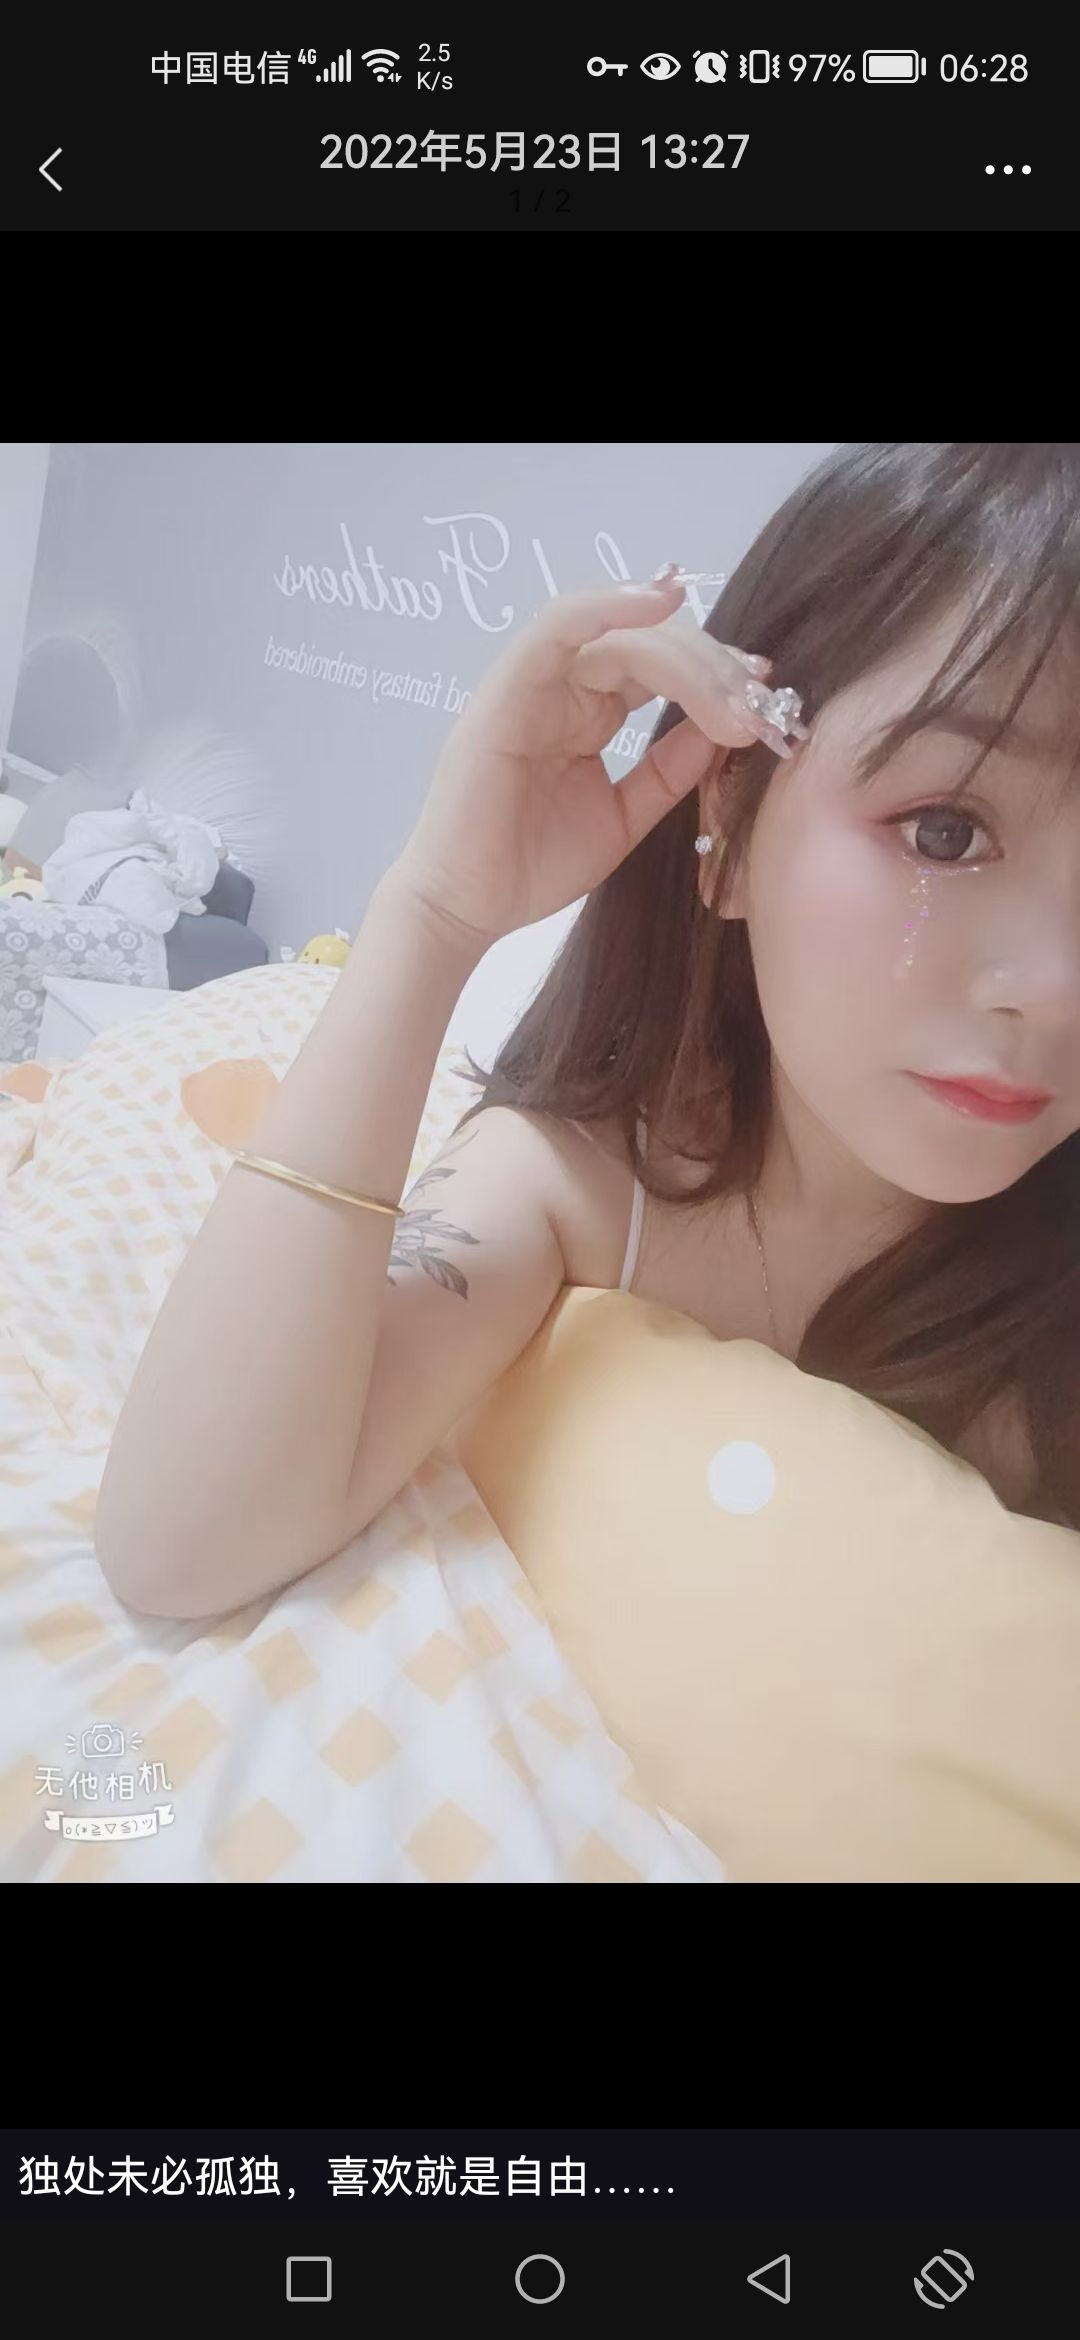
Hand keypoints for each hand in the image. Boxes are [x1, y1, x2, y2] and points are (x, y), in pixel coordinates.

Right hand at [392, 574, 807, 949]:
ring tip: (731, 688)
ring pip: (618, 633)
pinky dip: (608, 605)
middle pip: (648, 643)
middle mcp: (561, 686)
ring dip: (684, 653)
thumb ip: (668, 773)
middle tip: (757, 698)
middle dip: (712, 666)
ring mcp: (532, 683)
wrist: (468, 908)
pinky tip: (661, 603)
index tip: (765, 694)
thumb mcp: (625, 816)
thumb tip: (721, 733)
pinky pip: (560, 626)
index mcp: (586, 711)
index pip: (658, 667)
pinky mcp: (506, 690)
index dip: (715, 673)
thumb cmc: (532, 866)